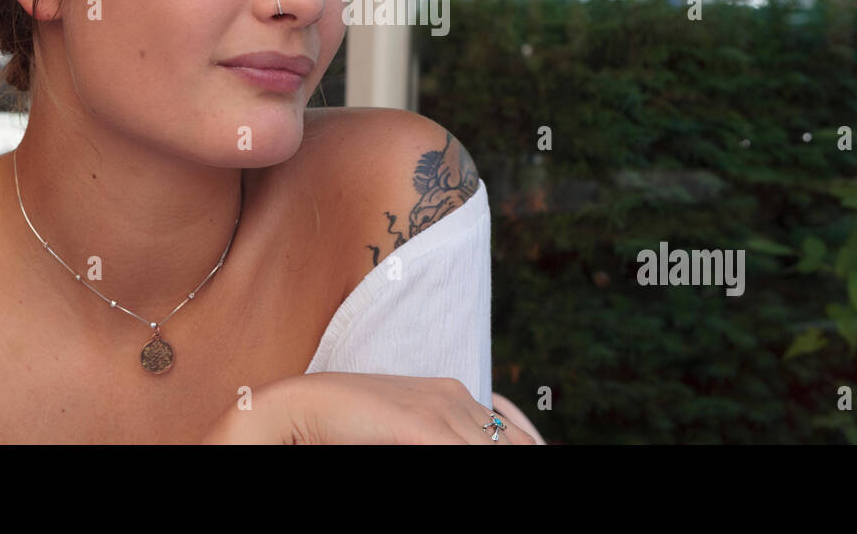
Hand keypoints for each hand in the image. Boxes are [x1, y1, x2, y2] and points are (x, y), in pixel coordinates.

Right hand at [275, 372, 538, 444]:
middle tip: (549, 459)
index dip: (531, 445)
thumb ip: (440, 437)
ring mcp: (440, 409)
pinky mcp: (421, 426)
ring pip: (493, 447)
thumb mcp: (408, 430)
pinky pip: (462, 454)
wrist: (308, 405)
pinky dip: (473, 458)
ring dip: (504, 457)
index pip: (514, 430)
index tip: (542, 454)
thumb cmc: (352, 424)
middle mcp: (454, 396)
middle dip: (529, 453)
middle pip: (512, 441)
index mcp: (454, 394)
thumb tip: (470, 443)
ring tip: (536, 462)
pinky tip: (471, 460)